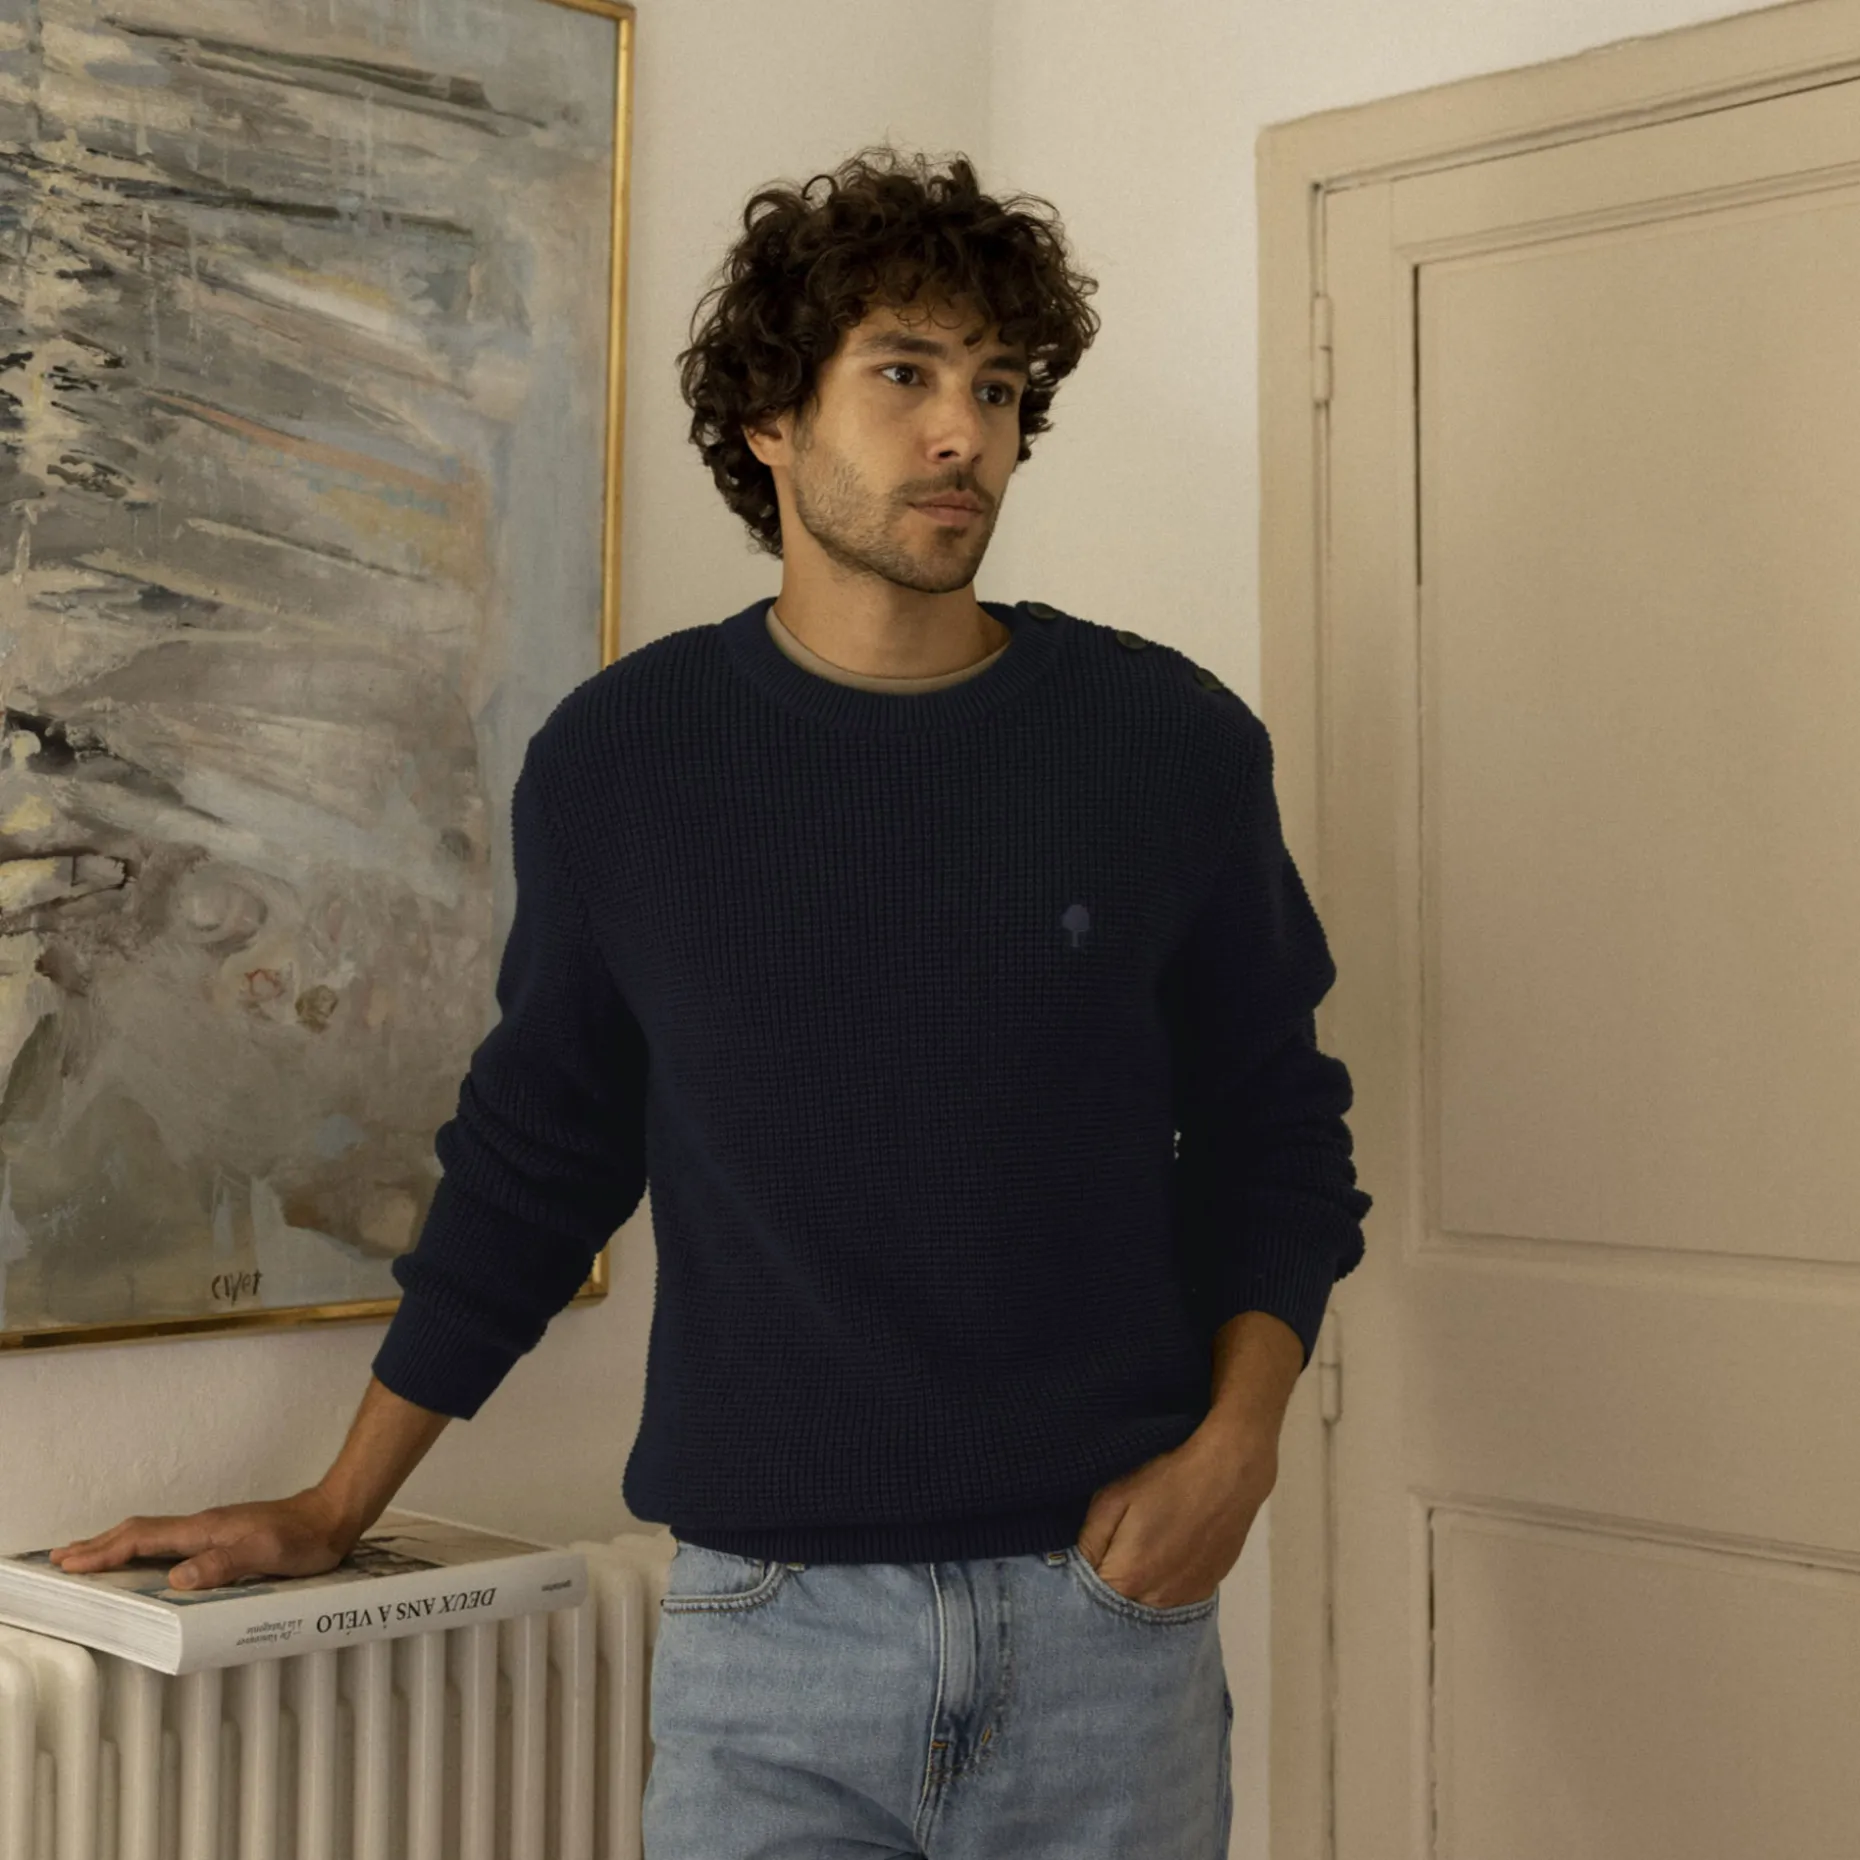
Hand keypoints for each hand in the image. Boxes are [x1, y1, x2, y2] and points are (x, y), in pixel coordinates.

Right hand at [48, 1488, 362, 1592]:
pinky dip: (144, 1548)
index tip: (71, 1563)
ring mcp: (213, 1529)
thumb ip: (223, 1565)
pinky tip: (145, 1560)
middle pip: (140, 1532)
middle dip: (99, 1545)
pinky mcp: (224, 1536)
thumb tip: (177, 1579)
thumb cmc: (304, 1538)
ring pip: (153, 1534)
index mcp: (205, 1529)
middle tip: (62, 1558)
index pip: (143, 1539)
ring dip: (118, 1545)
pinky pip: (170, 1541)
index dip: (105, 1552)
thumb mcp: (266, 1555)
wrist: (332, 1516)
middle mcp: (203, 1526)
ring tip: (90, 1557)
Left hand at [1075, 1424, 1277, 1609]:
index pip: (1089, 1599)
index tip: (1083, 1559)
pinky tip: (1166, 1554)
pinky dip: (1163, 1583)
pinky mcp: (1207, 1589)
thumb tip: (1074, 1567)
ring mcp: (1186, 1598)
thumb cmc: (1166, 1478)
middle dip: (1109, 1585)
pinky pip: (1174, 1597)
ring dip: (1138, 1587)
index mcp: (1127, 1580)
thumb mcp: (1112, 1497)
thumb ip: (1089, 1541)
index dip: (1082, 1579)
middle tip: (1112, 1550)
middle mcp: (1157, 1602)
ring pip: (1147, 1604)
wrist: (1230, 1471)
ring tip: (1141, 1550)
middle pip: (1119, 1607)